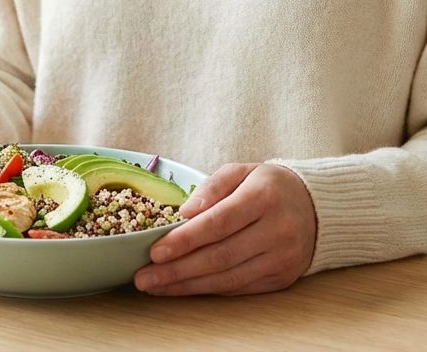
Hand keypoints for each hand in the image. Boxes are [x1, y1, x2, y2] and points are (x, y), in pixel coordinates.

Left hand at [134, 162, 315, 295]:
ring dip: (187, 285)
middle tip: (144, 277)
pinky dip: (209, 289)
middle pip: (220, 256)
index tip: (155, 251)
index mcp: (263, 198)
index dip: (185, 240)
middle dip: (177, 270)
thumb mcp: (241, 171)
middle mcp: (277, 231)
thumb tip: (184, 213)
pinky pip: (240, 287)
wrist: (317, 206)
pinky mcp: (282, 278)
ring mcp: (282, 258)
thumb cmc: (268, 186)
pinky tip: (184, 288)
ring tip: (156, 286)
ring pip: (228, 278)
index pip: (218, 223)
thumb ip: (211, 187)